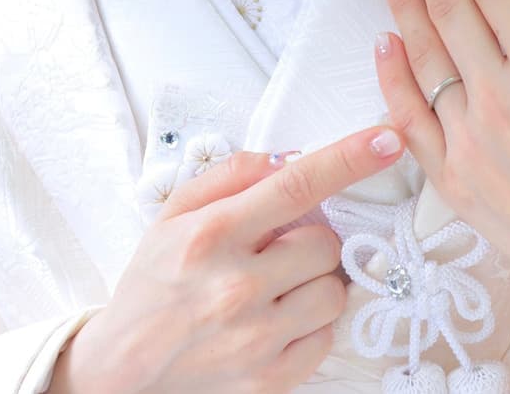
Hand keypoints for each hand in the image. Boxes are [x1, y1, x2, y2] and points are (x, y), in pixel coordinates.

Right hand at [49, 127, 404, 393]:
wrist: (123, 371)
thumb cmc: (153, 286)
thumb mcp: (173, 215)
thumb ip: (230, 176)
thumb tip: (285, 158)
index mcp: (212, 235)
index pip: (297, 184)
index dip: (350, 158)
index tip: (387, 139)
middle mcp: (236, 286)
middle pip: (326, 242)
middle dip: (308, 242)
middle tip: (273, 254)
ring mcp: (256, 337)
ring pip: (334, 289)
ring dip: (313, 284)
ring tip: (274, 290)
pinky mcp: (271, 377)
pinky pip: (326, 335)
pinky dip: (309, 325)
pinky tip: (275, 322)